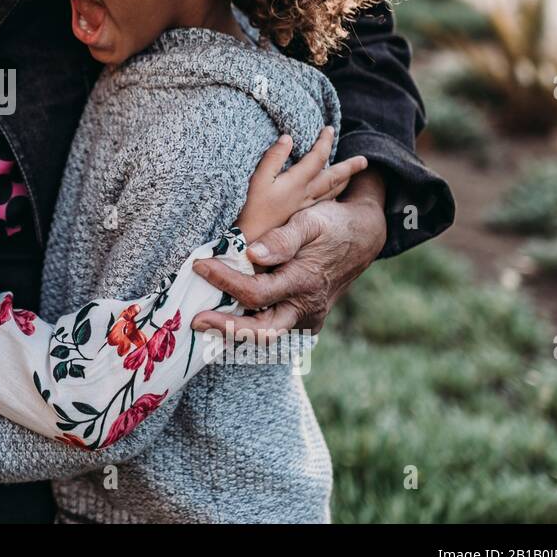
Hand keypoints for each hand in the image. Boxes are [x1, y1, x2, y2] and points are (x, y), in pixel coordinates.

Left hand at [192, 170, 386, 338]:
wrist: (362, 237)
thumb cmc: (331, 224)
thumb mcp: (309, 221)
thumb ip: (282, 239)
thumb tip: (253, 255)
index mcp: (306, 282)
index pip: (256, 293)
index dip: (224, 281)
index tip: (200, 265)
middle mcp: (307, 308)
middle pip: (263, 332)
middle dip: (226, 329)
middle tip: (195, 320)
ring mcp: (308, 319)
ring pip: (267, 335)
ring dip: (234, 331)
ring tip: (205, 321)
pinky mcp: (305, 321)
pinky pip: (274, 330)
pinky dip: (250, 326)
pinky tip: (226, 317)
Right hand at [236, 127, 367, 241]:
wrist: (252, 240)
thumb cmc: (252, 210)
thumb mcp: (258, 179)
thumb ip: (273, 157)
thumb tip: (287, 138)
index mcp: (297, 182)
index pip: (317, 157)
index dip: (324, 141)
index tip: (329, 129)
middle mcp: (306, 194)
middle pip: (334, 178)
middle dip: (349, 167)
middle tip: (364, 161)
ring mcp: (306, 207)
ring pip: (332, 192)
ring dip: (344, 181)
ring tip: (352, 176)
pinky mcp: (301, 217)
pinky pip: (325, 203)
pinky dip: (333, 196)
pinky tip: (333, 197)